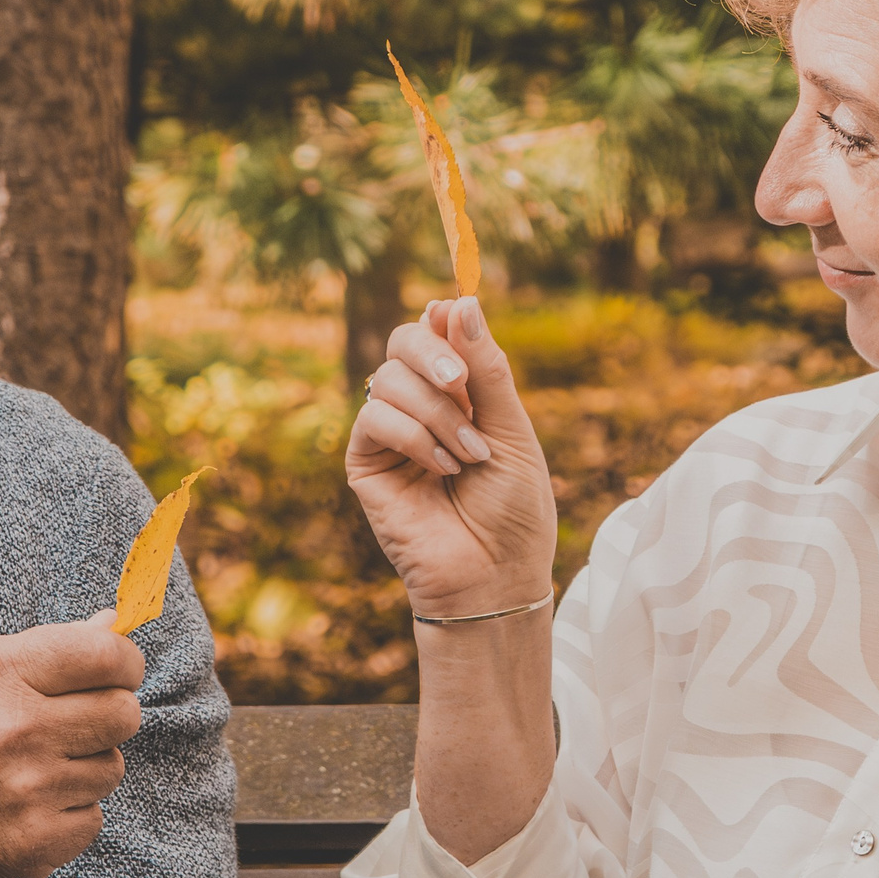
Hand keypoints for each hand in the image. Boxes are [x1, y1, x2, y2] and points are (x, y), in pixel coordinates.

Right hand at [0, 611, 145, 877]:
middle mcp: (19, 730)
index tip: (117, 669)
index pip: (107, 656)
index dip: (124, 660)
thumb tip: (113, 623)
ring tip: (38, 765)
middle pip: (123, 713)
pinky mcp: (34, 842)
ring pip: (111, 768)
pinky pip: (93, 818)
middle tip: (79, 717)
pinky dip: (69, 812)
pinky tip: (31, 803)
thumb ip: (43, 642)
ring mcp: (28, 790)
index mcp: (2, 673)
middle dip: (110, 711)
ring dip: (86, 765)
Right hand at [346, 296, 556, 620]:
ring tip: (468, 455)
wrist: (496, 576)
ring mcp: (390, 434)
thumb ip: (486, 369)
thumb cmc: (514, 511)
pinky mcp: (364, 464)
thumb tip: (460, 301)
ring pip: (388, 378)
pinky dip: (414, 436)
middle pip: (403, 339)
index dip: (443, 319)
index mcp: (459, 394)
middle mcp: (420, 406)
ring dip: (437, 413)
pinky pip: (374, 418)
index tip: (457, 317)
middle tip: (461, 381)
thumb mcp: (512, 430)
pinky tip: (442, 468)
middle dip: (433, 351)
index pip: (437, 330)